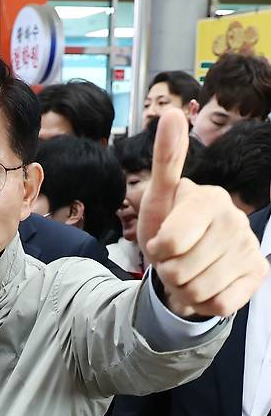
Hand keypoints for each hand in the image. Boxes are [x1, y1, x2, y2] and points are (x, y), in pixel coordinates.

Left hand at [137, 108, 268, 317]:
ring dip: (182, 287)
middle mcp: (235, 217)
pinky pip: (219, 303)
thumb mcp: (157, 198)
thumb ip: (166, 160)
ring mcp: (249, 246)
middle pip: (180, 267)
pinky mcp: (258, 274)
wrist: (185, 262)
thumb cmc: (167, 226)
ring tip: (186, 269)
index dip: (158, 247)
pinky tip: (206, 283)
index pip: (171, 240)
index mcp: (209, 197)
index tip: (161, 234)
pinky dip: (203, 301)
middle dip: (167, 269)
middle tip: (172, 258)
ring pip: (197, 288)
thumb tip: (172, 112)